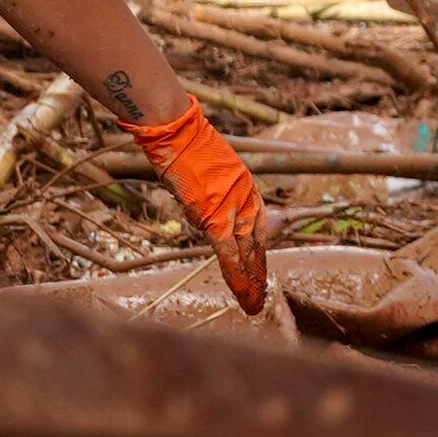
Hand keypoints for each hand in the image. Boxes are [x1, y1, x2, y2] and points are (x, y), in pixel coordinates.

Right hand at [128, 100, 270, 313]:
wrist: (177, 132)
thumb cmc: (185, 145)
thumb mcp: (206, 170)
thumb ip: (211, 193)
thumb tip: (203, 214)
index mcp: (246, 188)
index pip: (257, 227)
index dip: (257, 251)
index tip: (259, 269)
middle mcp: (246, 199)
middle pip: (255, 243)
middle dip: (257, 272)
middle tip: (260, 297)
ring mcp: (233, 207)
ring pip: (245, 252)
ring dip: (249, 281)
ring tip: (253, 304)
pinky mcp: (216, 216)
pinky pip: (229, 251)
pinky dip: (236, 273)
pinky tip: (242, 291)